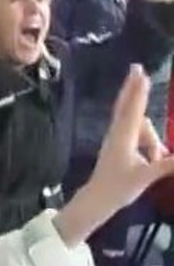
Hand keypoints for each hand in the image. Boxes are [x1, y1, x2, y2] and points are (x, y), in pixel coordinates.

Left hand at [56, 66, 173, 245]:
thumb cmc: (119, 187)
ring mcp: (117, 138)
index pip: (133, 110)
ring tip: (157, 160)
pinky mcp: (119, 145)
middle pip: (127, 105)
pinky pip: (138, 135)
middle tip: (137, 67)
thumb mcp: (146, 177)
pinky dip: (149, 143)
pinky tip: (156, 158)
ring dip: (153, 140)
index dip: (139, 92)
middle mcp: (118, 133)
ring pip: (141, 127)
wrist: (99, 198)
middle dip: (134, 87)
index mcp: (123, 138)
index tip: (141, 75)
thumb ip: (166, 165)